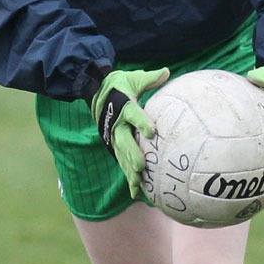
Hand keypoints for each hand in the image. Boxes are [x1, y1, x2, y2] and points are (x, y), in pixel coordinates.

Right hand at [91, 67, 169, 197]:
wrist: (97, 91)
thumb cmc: (120, 84)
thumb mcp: (134, 78)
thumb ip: (150, 78)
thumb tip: (167, 71)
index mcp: (124, 105)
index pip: (133, 114)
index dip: (141, 122)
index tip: (151, 132)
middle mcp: (117, 123)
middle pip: (124, 140)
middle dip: (132, 154)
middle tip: (142, 166)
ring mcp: (114, 136)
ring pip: (121, 155)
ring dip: (129, 170)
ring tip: (138, 184)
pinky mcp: (114, 144)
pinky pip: (121, 161)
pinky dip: (128, 177)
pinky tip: (136, 192)